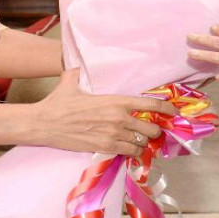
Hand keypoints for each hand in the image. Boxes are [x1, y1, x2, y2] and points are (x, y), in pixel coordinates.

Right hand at [29, 70, 176, 155]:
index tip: (174, 112)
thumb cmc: (58, 102)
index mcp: (115, 100)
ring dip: (143, 143)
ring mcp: (113, 135)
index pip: (150, 104)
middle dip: (154, 130)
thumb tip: (78, 64)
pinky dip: (132, 152)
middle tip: (150, 130)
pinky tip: (128, 149)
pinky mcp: (104, 148)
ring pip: (142, 143)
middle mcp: (118, 118)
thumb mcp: (71, 81)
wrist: (44, 123)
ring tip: (139, 141)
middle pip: (151, 128)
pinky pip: (129, 153)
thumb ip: (79, 72)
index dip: (167, 109)